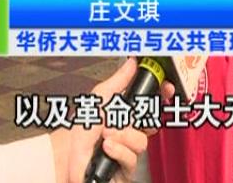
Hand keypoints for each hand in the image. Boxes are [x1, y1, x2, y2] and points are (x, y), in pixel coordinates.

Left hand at [50, 58, 172, 182]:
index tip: (165, 86)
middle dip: (140, 119)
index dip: (161, 95)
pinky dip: (118, 151)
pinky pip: (131, 158)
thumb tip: (132, 64)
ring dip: (121, 136)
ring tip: (106, 134)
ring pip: (141, 142)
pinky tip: (107, 147)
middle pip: (151, 124)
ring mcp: (128, 152)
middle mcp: (130, 133)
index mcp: (126, 114)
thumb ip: (118, 81)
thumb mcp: (100, 98)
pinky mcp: (125, 170)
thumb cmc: (80, 130)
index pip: (150, 104)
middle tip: (126, 116)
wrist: (67, 155)